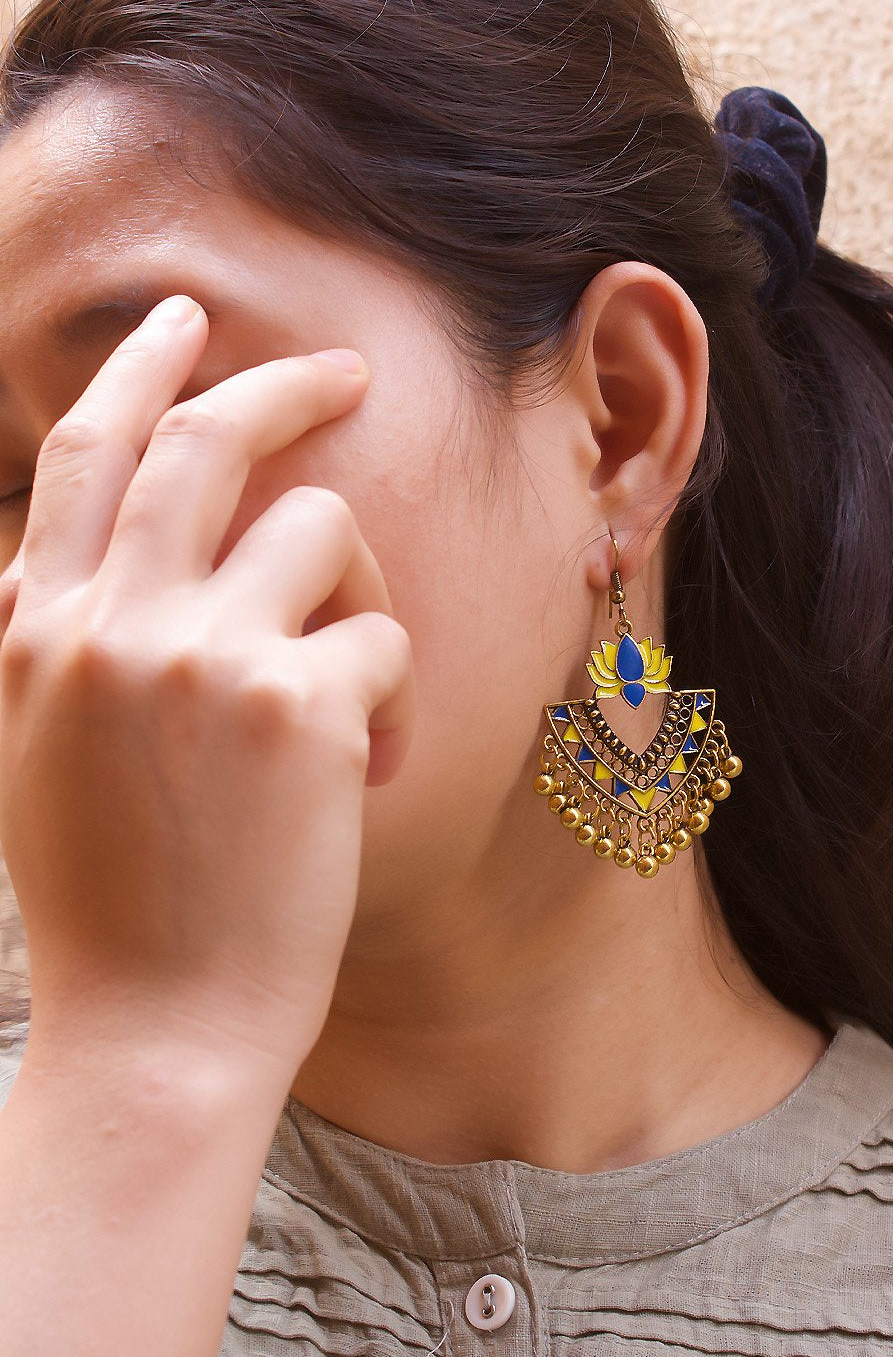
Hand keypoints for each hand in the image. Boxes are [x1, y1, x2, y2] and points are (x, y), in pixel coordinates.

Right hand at [0, 296, 414, 1077]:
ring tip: (351, 700)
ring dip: (364, 597)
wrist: (157, 1031)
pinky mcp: (295, 704)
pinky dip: (392, 698)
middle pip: (210, 439)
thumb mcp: (36, 753)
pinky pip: (385, 638)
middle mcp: (110, 620)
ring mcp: (200, 656)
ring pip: (326, 529)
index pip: (91, 457)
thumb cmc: (118, 904)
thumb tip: (52, 549)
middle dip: (286, 382)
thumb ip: (46, 638)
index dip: (142, 372)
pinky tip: (362, 776)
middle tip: (347, 372)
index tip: (185, 325)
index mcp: (41, 628)